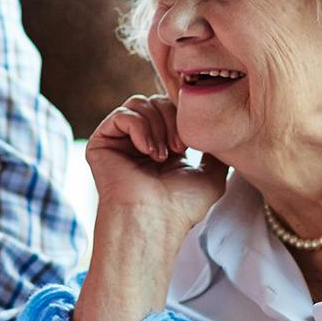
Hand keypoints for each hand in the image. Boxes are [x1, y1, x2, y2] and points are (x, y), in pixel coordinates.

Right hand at [86, 94, 228, 239]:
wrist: (154, 219)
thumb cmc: (181, 206)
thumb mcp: (212, 174)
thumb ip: (215, 150)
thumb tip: (220, 133)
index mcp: (161, 145)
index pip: (171, 108)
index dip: (184, 112)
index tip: (192, 140)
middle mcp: (139, 141)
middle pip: (156, 101)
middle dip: (172, 120)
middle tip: (180, 149)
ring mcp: (119, 141)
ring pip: (139, 103)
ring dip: (157, 125)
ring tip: (162, 155)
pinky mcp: (101, 142)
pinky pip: (122, 115)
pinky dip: (139, 128)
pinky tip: (147, 151)